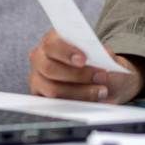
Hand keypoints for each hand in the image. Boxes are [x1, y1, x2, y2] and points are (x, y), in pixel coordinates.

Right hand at [28, 30, 144, 103]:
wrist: (106, 81)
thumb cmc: (100, 63)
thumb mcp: (106, 55)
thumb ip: (103, 54)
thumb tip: (104, 56)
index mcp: (53, 40)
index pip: (51, 44)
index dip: (66, 52)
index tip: (83, 60)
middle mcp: (40, 57)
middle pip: (49, 68)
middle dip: (78, 75)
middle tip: (101, 76)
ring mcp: (38, 79)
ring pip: (53, 89)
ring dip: (80, 92)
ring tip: (102, 91)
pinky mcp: (42, 98)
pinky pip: (54, 105)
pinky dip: (75, 103)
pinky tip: (91, 101)